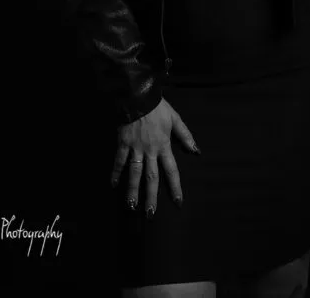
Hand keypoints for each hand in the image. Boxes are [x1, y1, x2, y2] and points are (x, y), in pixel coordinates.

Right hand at [110, 97, 200, 218]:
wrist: (139, 95)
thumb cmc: (158, 107)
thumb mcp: (175, 119)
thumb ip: (185, 136)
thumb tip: (196, 151)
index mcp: (164, 145)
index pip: (171, 170)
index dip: (175, 187)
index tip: (178, 203)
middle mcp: (150, 151)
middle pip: (152, 177)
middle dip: (151, 197)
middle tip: (150, 214)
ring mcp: (135, 148)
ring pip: (135, 173)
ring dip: (133, 190)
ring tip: (131, 207)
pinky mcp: (123, 143)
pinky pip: (119, 160)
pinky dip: (116, 172)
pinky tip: (113, 184)